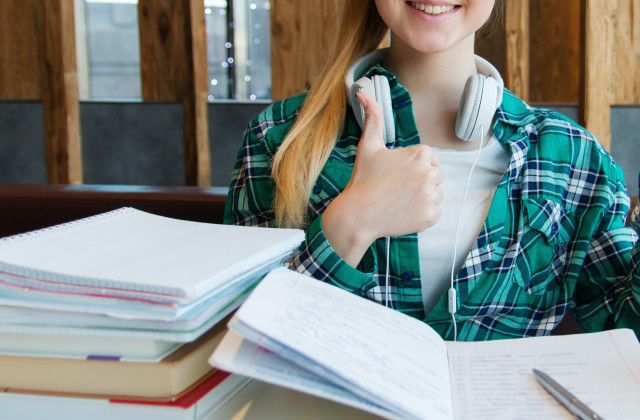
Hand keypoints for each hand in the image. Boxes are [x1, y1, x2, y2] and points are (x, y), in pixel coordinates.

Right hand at [323, 91, 443, 266]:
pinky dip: (422, 215)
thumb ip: (373, 118)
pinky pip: (435, 213)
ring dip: (421, 199)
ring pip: (436, 195)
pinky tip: (403, 212)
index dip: (413, 168)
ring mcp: (431, 196)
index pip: (431, 160)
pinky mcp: (430, 216)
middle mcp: (430, 173)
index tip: (397, 175)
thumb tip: (363, 93)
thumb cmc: (362, 179)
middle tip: (396, 189)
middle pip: (436, 177)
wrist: (357, 215)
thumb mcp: (368, 146)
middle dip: (419, 182)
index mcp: (421, 153)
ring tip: (399, 200)